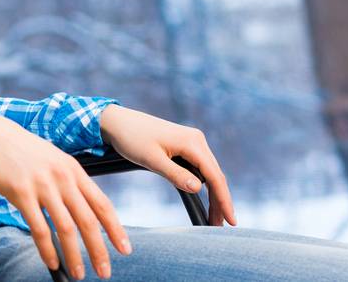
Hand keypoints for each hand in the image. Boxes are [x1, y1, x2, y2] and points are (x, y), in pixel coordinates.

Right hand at [0, 108, 129, 278]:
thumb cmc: (17, 149)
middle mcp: (61, 176)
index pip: (101, 203)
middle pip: (87, 220)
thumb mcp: (50, 159)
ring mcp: (42, 184)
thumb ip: (66, 181)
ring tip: (78, 273)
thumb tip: (80, 210)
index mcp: (72, 168)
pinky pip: (39, 228)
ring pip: (66, 228)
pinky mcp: (21, 192)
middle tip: (105, 272)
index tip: (124, 249)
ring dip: (74, 255)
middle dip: (99, 250)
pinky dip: (47, 250)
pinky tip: (52, 263)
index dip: (115, 229)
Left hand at [99, 105, 236, 226]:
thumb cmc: (131, 138)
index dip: (224, 200)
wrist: (116, 121)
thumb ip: (176, 174)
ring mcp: (192, 141)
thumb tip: (199, 188)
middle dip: (220, 202)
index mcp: (192, 142)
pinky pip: (200, 168)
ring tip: (213, 219)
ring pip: (209, 173)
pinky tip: (205, 199)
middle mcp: (196, 140)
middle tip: (220, 227)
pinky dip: (203, 185)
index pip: (214, 176)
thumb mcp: (152, 160)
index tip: (231, 221)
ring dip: (213, 195)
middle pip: (215, 176)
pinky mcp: (185, 145)